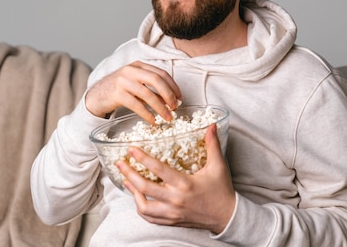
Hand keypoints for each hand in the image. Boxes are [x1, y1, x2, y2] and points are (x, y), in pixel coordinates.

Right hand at [85, 61, 181, 123]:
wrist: (96, 96)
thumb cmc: (119, 90)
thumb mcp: (135, 83)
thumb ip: (150, 88)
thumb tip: (170, 99)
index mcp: (138, 65)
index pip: (161, 73)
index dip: (173, 86)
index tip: (180, 98)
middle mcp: (131, 70)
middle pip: (156, 80)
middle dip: (169, 95)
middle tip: (175, 107)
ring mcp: (123, 81)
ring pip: (148, 94)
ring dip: (160, 108)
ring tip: (167, 117)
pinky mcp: (117, 94)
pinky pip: (137, 105)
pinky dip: (147, 114)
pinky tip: (153, 121)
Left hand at [116, 124, 235, 233]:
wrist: (226, 216)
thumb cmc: (222, 190)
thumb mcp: (218, 166)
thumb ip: (213, 144)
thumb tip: (212, 125)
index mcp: (185, 184)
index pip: (159, 170)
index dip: (143, 159)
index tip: (132, 149)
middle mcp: (175, 199)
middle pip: (145, 188)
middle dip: (129, 174)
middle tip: (120, 163)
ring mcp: (172, 212)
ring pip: (144, 206)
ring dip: (132, 192)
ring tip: (126, 180)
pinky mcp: (171, 221)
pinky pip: (150, 217)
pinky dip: (141, 207)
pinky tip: (138, 196)